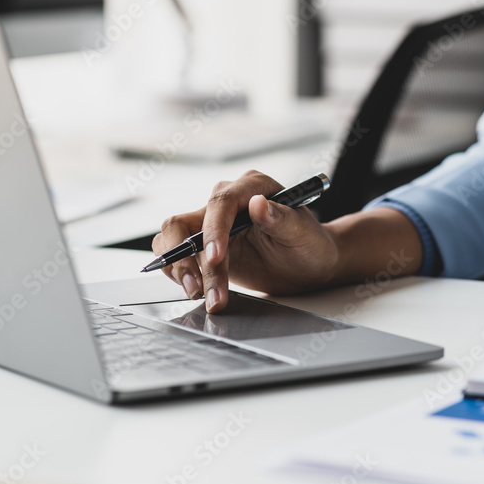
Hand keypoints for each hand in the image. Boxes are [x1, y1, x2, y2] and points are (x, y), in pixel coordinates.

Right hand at [152, 171, 339, 312]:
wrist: (308, 264)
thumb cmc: (309, 243)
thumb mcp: (302, 233)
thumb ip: (281, 218)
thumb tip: (258, 204)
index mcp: (251, 187)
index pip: (220, 203)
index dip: (213, 231)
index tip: (215, 258)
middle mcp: (226, 201)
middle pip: (183, 222)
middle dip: (185, 257)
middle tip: (199, 288)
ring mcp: (211, 224)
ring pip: (174, 240)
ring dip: (182, 270)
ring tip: (203, 296)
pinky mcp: (203, 246)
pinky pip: (176, 255)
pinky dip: (180, 274)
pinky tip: (199, 291)